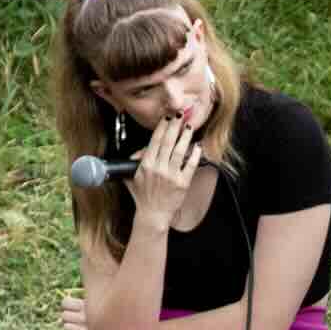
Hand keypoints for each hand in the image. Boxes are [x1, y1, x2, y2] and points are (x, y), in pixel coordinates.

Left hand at [60, 294, 101, 329]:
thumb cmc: (111, 322)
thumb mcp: (100, 308)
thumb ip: (85, 305)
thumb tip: (64, 308)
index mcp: (89, 306)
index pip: (65, 303)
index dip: (67, 306)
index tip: (75, 310)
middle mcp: (86, 318)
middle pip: (64, 316)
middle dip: (70, 319)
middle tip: (79, 321)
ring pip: (67, 327)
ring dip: (74, 329)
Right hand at [125, 110, 200, 230]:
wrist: (152, 215)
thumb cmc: (142, 197)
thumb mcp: (132, 177)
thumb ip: (134, 162)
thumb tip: (140, 151)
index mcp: (146, 165)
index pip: (155, 141)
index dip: (162, 128)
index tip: (167, 118)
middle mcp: (159, 168)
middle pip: (168, 142)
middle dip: (174, 126)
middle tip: (180, 115)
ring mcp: (171, 176)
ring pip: (179, 152)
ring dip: (185, 137)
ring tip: (189, 127)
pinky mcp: (182, 184)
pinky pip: (190, 166)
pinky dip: (195, 155)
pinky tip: (198, 146)